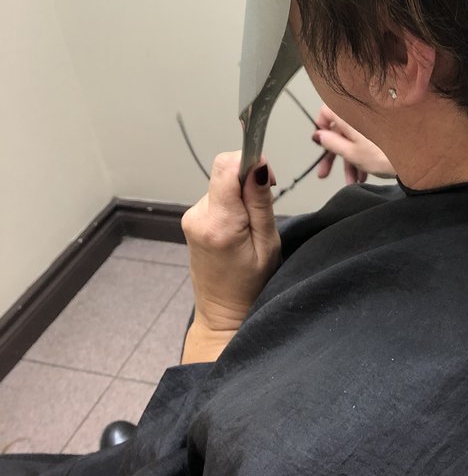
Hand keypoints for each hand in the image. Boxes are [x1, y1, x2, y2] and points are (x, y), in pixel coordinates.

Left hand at [181, 152, 280, 337]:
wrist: (222, 313)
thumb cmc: (250, 284)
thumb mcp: (267, 244)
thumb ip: (260, 202)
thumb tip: (258, 165)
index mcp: (218, 223)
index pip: (226, 166)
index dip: (250, 162)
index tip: (267, 180)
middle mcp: (198, 216)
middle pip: (224, 172)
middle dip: (248, 180)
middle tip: (262, 210)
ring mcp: (191, 217)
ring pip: (222, 183)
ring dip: (240, 194)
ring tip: (249, 226)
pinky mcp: (192, 219)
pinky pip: (217, 196)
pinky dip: (231, 203)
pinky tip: (238, 228)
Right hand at [313, 105, 395, 183]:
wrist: (418, 158)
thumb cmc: (386, 154)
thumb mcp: (351, 153)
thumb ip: (331, 143)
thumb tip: (317, 135)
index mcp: (349, 115)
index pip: (326, 111)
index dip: (321, 127)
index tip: (321, 143)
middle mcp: (360, 116)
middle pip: (338, 130)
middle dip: (332, 154)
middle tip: (325, 172)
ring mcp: (372, 124)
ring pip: (352, 139)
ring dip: (348, 161)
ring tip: (352, 181)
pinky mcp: (382, 132)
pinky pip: (365, 141)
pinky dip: (361, 157)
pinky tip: (364, 176)